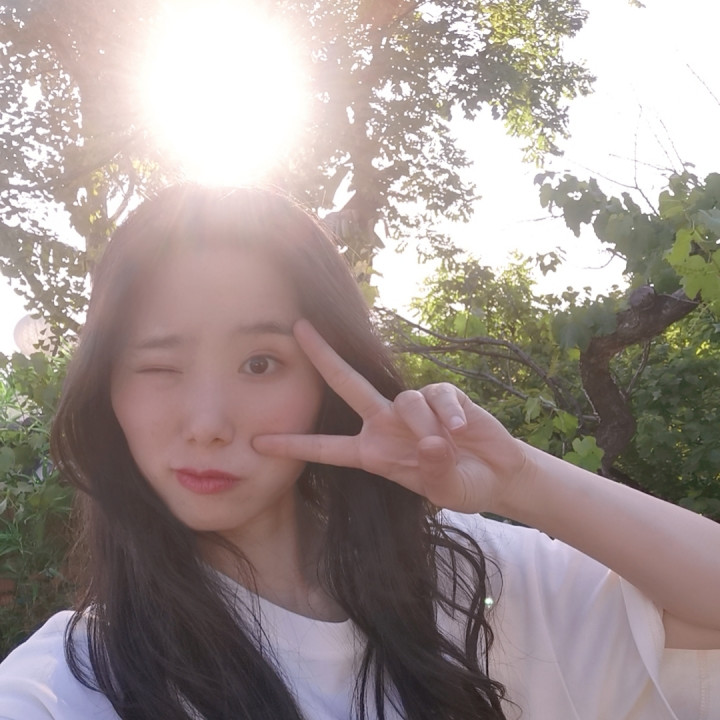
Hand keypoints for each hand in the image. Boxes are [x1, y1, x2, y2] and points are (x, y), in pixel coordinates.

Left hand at [252, 320, 529, 512]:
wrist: (497, 474)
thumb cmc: (461, 484)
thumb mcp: (444, 490)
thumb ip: (434, 470)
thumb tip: (430, 442)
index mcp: (374, 453)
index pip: (327, 448)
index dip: (295, 444)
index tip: (259, 442)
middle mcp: (386, 424)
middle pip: (347, 385)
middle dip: (323, 356)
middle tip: (298, 330)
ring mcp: (412, 408)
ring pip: (404, 400)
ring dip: (423, 424)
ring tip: (445, 444)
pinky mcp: (442, 395)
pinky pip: (436, 396)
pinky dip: (448, 413)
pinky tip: (460, 428)